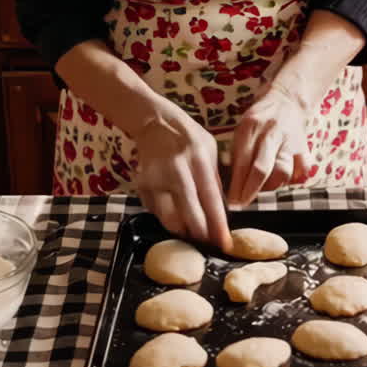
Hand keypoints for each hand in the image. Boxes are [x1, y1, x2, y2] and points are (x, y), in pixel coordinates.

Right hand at [127, 102, 231, 250]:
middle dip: (200, 235)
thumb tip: (222, 209)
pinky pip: (156, 212)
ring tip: (192, 231)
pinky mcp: (142, 186)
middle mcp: (176, 172)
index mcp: (199, 161)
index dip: (217, 226)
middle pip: (189, 215)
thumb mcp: (210, 150)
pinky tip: (176, 214)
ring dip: (183, 230)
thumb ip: (215, 179)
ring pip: (169, 219)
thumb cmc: (188, 136)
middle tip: (209, 243)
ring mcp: (156, 180)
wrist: (155, 122)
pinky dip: (168, 218)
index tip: (224, 244)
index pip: (210, 201)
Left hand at [227, 81, 310, 205]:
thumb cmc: (260, 118)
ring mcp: (290, 141)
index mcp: (250, 127)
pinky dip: (292, 180)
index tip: (230, 202)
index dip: (236, 185)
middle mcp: (271, 133)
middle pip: (261, 168)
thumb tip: (228, 183)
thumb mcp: (242, 128)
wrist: (288, 100)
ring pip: (282, 172)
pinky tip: (283, 180)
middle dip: (250, 191)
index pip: (241, 161)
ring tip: (262, 188)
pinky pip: (301, 171)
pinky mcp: (304, 148)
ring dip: (271, 186)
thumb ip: (237, 152)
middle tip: (242, 204)